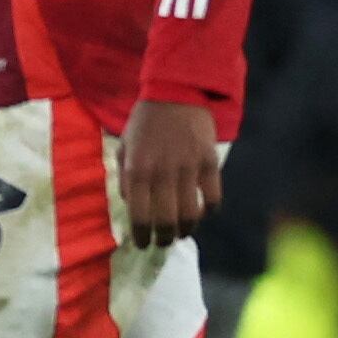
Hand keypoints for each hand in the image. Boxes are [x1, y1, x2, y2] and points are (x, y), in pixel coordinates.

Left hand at [120, 99, 221, 247]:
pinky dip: (209, 210)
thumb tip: (132, 203)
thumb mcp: (124, 146)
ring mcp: (189, 168)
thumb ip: (126, 176)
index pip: (139, 214)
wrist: (176, 92)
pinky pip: (213, 196)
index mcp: (137, 169)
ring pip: (191, 213)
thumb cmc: (145, 121)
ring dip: (187, 229)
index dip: (141, 235)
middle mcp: (162, 173)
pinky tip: (204, 213)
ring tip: (182, 233)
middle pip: (166, 220)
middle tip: (163, 243)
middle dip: (164, 238)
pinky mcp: (210, 163)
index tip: (142, 244)